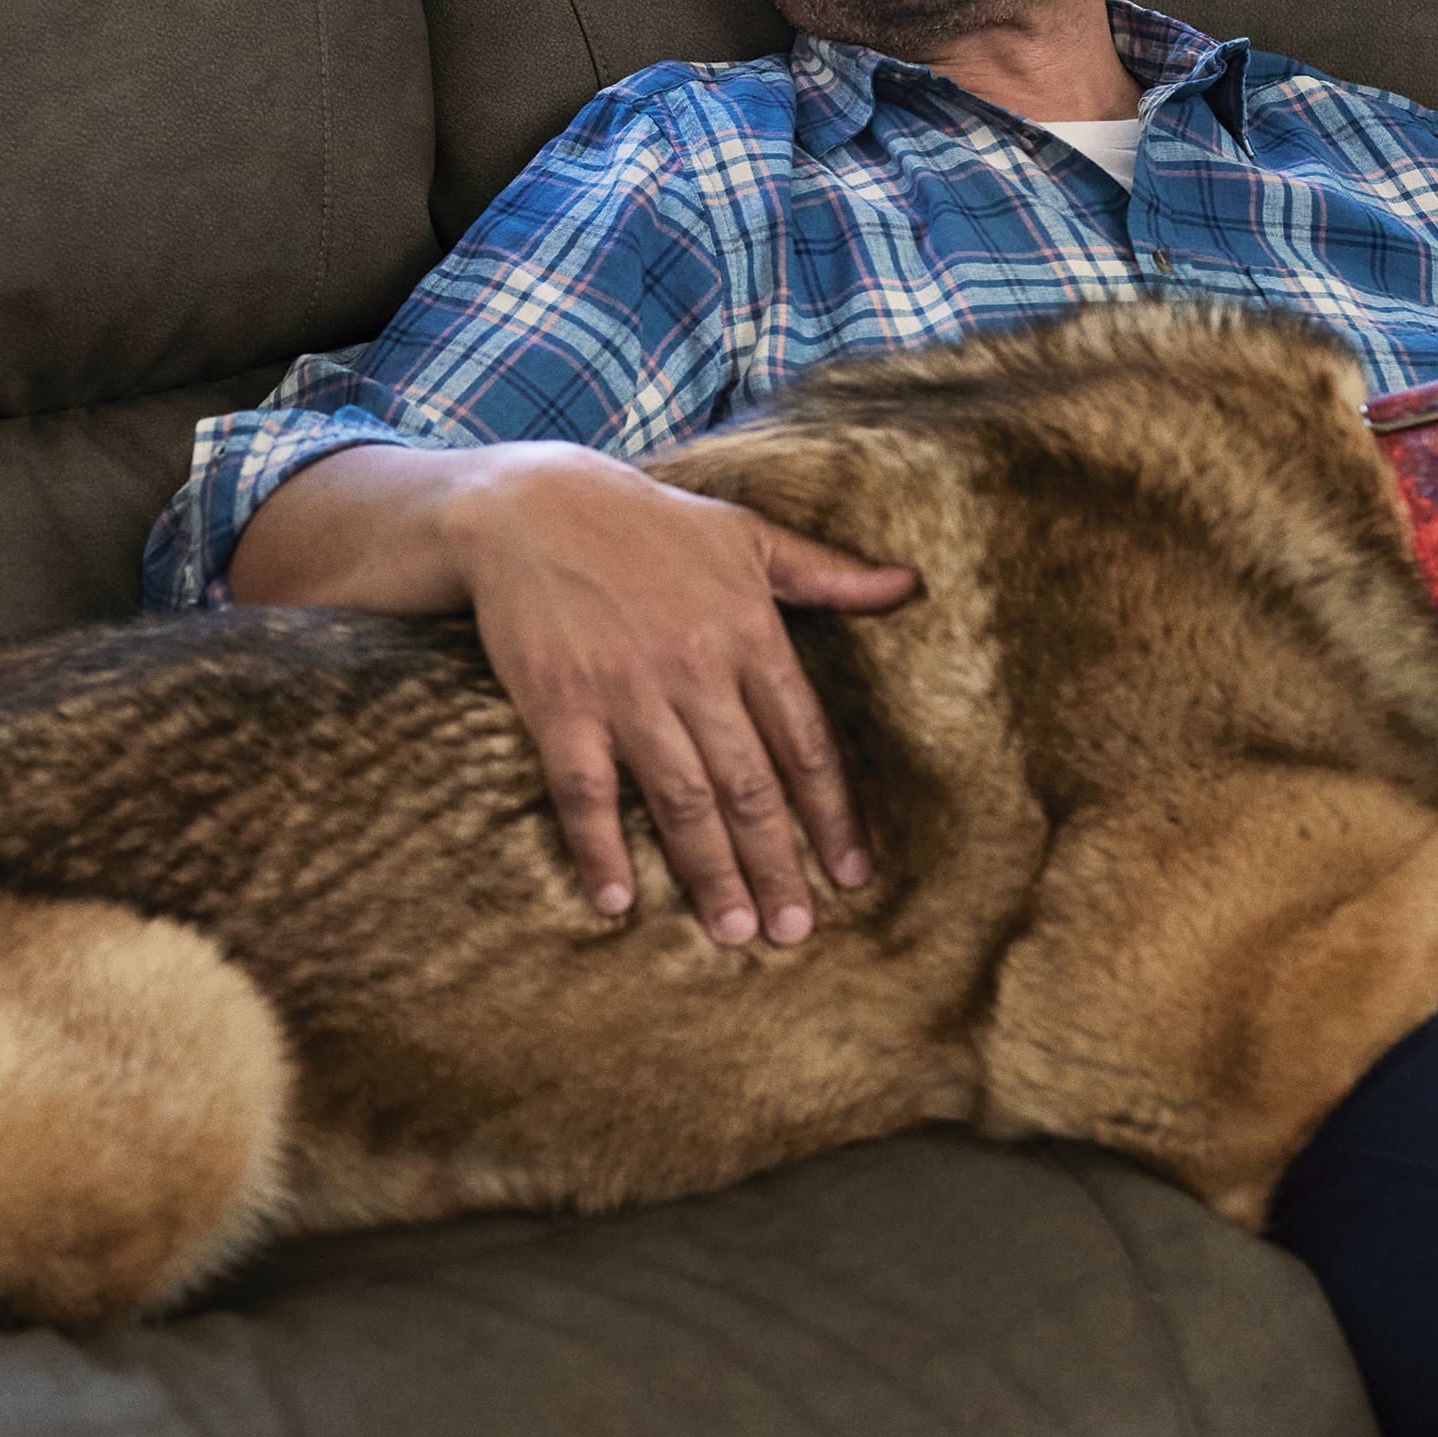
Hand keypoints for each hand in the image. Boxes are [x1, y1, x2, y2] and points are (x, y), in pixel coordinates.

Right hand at [444, 445, 913, 944]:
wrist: (527, 505)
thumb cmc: (646, 523)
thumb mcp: (746, 533)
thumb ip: (827, 573)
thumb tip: (910, 585)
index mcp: (748, 630)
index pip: (804, 742)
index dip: (832, 814)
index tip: (852, 874)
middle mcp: (695, 667)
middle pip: (748, 786)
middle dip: (776, 863)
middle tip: (794, 931)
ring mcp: (625, 689)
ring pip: (680, 798)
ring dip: (709, 871)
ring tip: (733, 931)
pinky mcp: (559, 704)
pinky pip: (584, 791)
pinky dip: (600, 847)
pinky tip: (617, 901)